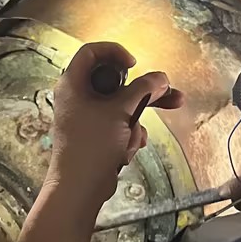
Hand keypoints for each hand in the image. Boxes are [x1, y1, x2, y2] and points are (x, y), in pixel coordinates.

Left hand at [48, 42, 182, 207]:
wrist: (80, 189)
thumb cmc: (89, 148)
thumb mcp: (120, 111)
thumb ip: (143, 89)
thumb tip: (160, 78)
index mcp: (73, 84)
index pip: (92, 52)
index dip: (115, 53)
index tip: (134, 65)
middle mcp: (77, 98)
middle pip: (115, 82)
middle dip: (142, 92)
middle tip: (167, 92)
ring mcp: (87, 117)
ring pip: (122, 107)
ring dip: (134, 121)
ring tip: (134, 137)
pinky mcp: (97, 135)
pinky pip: (120, 126)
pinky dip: (128, 136)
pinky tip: (127, 149)